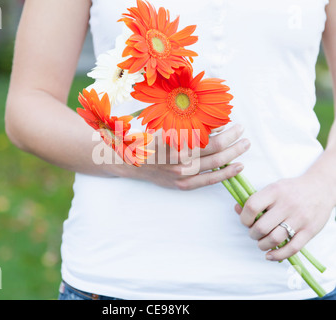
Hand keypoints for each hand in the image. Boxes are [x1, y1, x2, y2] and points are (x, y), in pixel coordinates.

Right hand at [113, 124, 250, 189]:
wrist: (132, 162)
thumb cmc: (149, 140)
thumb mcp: (167, 127)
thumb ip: (190, 126)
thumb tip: (216, 124)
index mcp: (176, 144)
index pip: (210, 139)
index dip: (227, 133)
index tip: (236, 126)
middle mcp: (180, 161)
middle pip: (215, 152)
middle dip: (234, 143)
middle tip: (245, 136)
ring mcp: (181, 176)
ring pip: (214, 167)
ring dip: (233, 157)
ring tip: (244, 149)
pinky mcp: (181, 185)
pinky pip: (207, 181)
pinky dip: (224, 174)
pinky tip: (236, 168)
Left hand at [235, 173, 334, 260]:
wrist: (320, 188)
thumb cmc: (291, 189)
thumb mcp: (272, 188)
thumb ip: (255, 199)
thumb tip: (236, 209)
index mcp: (274, 191)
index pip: (252, 207)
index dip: (244, 218)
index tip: (246, 221)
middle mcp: (287, 205)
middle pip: (261, 227)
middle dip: (253, 234)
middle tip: (254, 233)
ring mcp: (299, 218)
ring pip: (274, 239)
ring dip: (262, 245)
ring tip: (262, 242)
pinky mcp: (309, 230)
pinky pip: (292, 248)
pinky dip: (278, 255)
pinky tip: (270, 255)